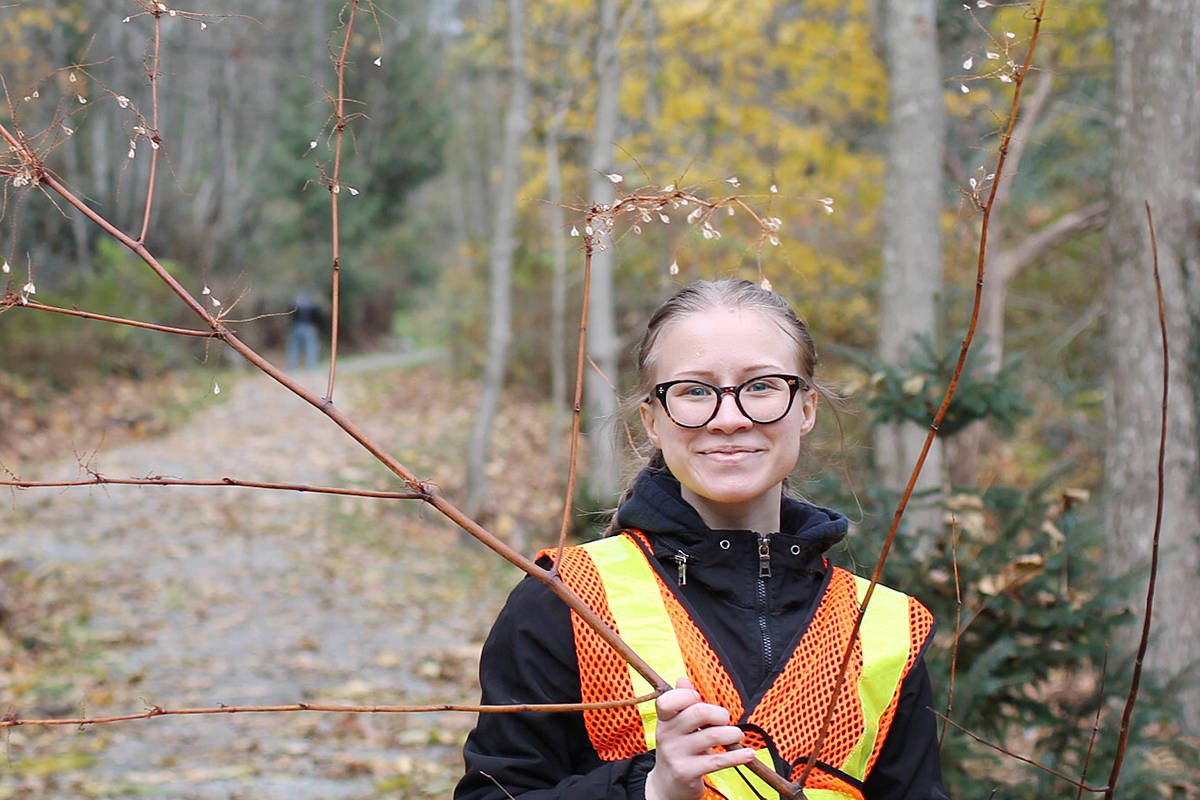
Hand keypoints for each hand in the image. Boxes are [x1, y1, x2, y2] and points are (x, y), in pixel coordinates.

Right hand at [644, 678, 756, 799]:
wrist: (667, 786)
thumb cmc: (678, 749)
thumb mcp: (676, 727)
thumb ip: (681, 704)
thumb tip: (683, 680)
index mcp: (664, 720)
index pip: (669, 699)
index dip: (687, 695)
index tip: (698, 700)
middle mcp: (666, 735)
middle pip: (699, 712)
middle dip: (720, 713)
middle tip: (726, 720)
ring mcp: (676, 754)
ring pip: (713, 735)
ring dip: (733, 734)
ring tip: (737, 736)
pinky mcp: (687, 772)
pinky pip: (718, 761)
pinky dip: (738, 756)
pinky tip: (749, 754)